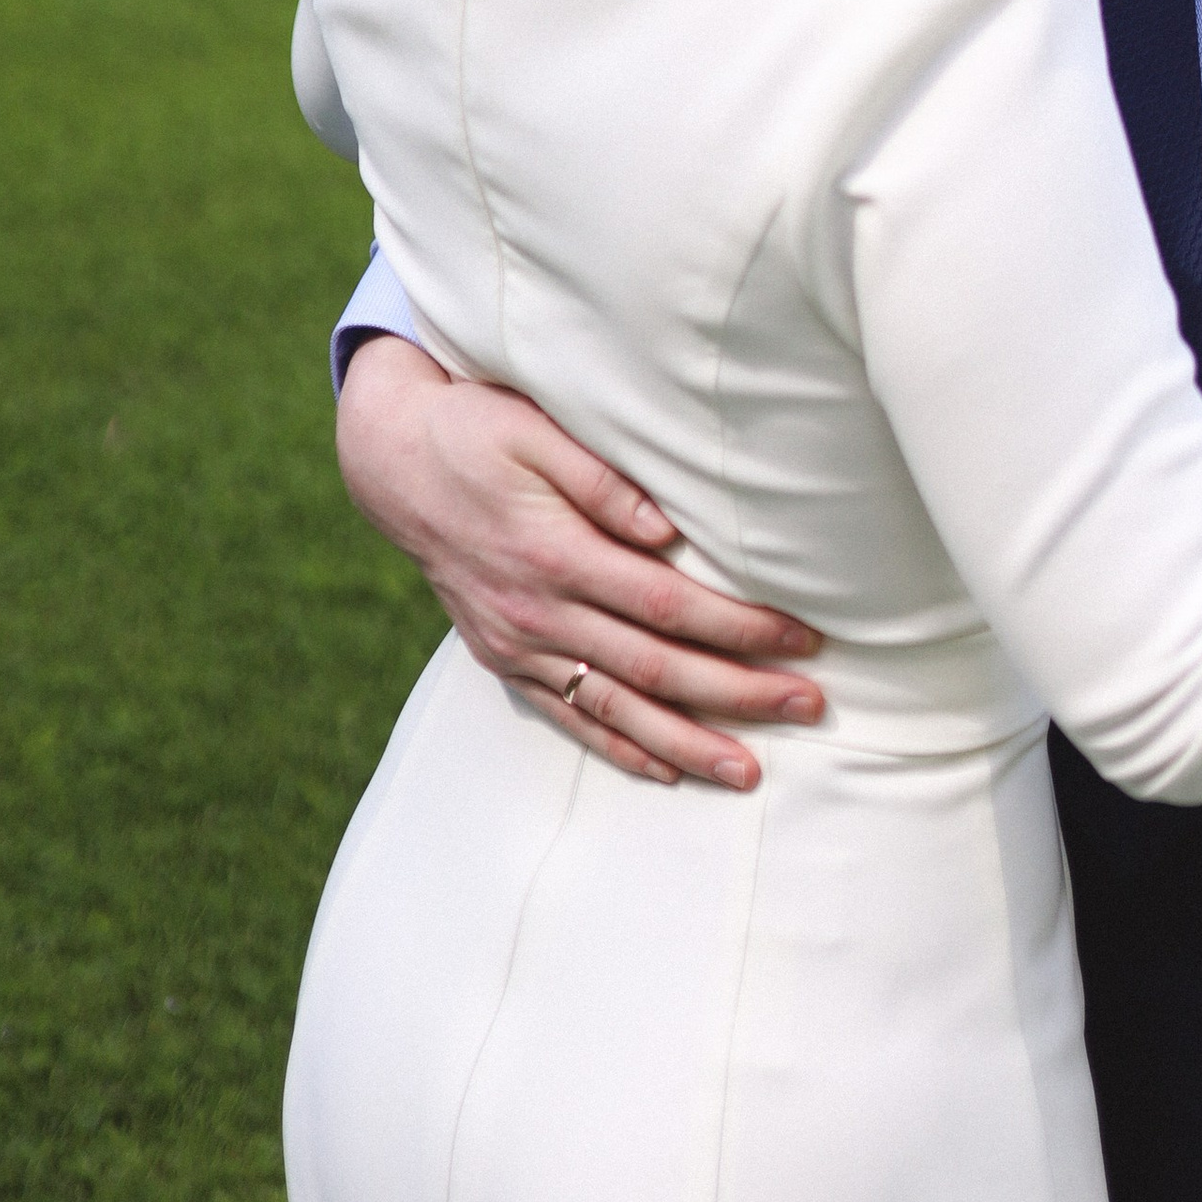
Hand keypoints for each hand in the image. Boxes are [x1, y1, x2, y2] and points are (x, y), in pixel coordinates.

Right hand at [335, 336, 824, 789]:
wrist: (394, 465)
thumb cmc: (478, 431)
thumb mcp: (535, 432)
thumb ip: (604, 480)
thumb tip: (670, 530)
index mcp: (554, 553)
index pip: (666, 605)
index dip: (738, 627)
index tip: (801, 639)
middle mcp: (537, 612)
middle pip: (654, 668)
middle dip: (737, 693)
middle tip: (808, 707)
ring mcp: (518, 644)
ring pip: (615, 709)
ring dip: (686, 743)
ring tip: (749, 771)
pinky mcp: (504, 658)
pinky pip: (568, 717)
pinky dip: (619, 746)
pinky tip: (665, 769)